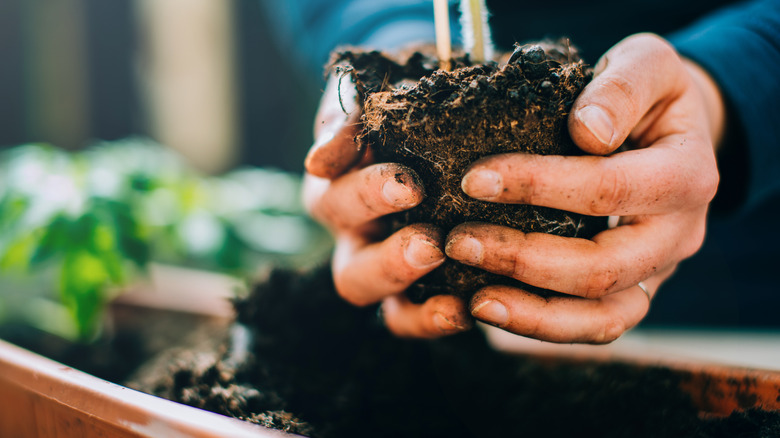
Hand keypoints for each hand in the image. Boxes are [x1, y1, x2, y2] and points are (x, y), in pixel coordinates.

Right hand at [304, 74, 470, 337]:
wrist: (452, 106)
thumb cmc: (411, 94)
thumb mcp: (379, 87)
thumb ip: (347, 115)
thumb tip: (319, 161)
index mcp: (336, 186)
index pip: (334, 199)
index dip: (367, 196)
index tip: (410, 185)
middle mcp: (352, 233)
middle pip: (349, 268)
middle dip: (388, 258)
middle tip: (429, 242)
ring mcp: (381, 265)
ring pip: (371, 296)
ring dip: (404, 287)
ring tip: (443, 266)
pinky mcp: (413, 290)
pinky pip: (405, 319)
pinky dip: (429, 319)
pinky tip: (465, 307)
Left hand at [446, 33, 722, 342]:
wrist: (672, 132)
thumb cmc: (648, 95)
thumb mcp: (646, 63)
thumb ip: (622, 86)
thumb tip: (586, 131)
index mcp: (686, 174)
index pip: (606, 188)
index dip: (536, 186)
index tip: (472, 180)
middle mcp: (680, 234)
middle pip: (604, 267)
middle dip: (523, 258)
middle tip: (459, 243)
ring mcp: (659, 271)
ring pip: (603, 316)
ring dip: (531, 311)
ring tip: (473, 296)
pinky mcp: (636, 292)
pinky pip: (596, 327)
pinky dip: (543, 327)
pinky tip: (489, 309)